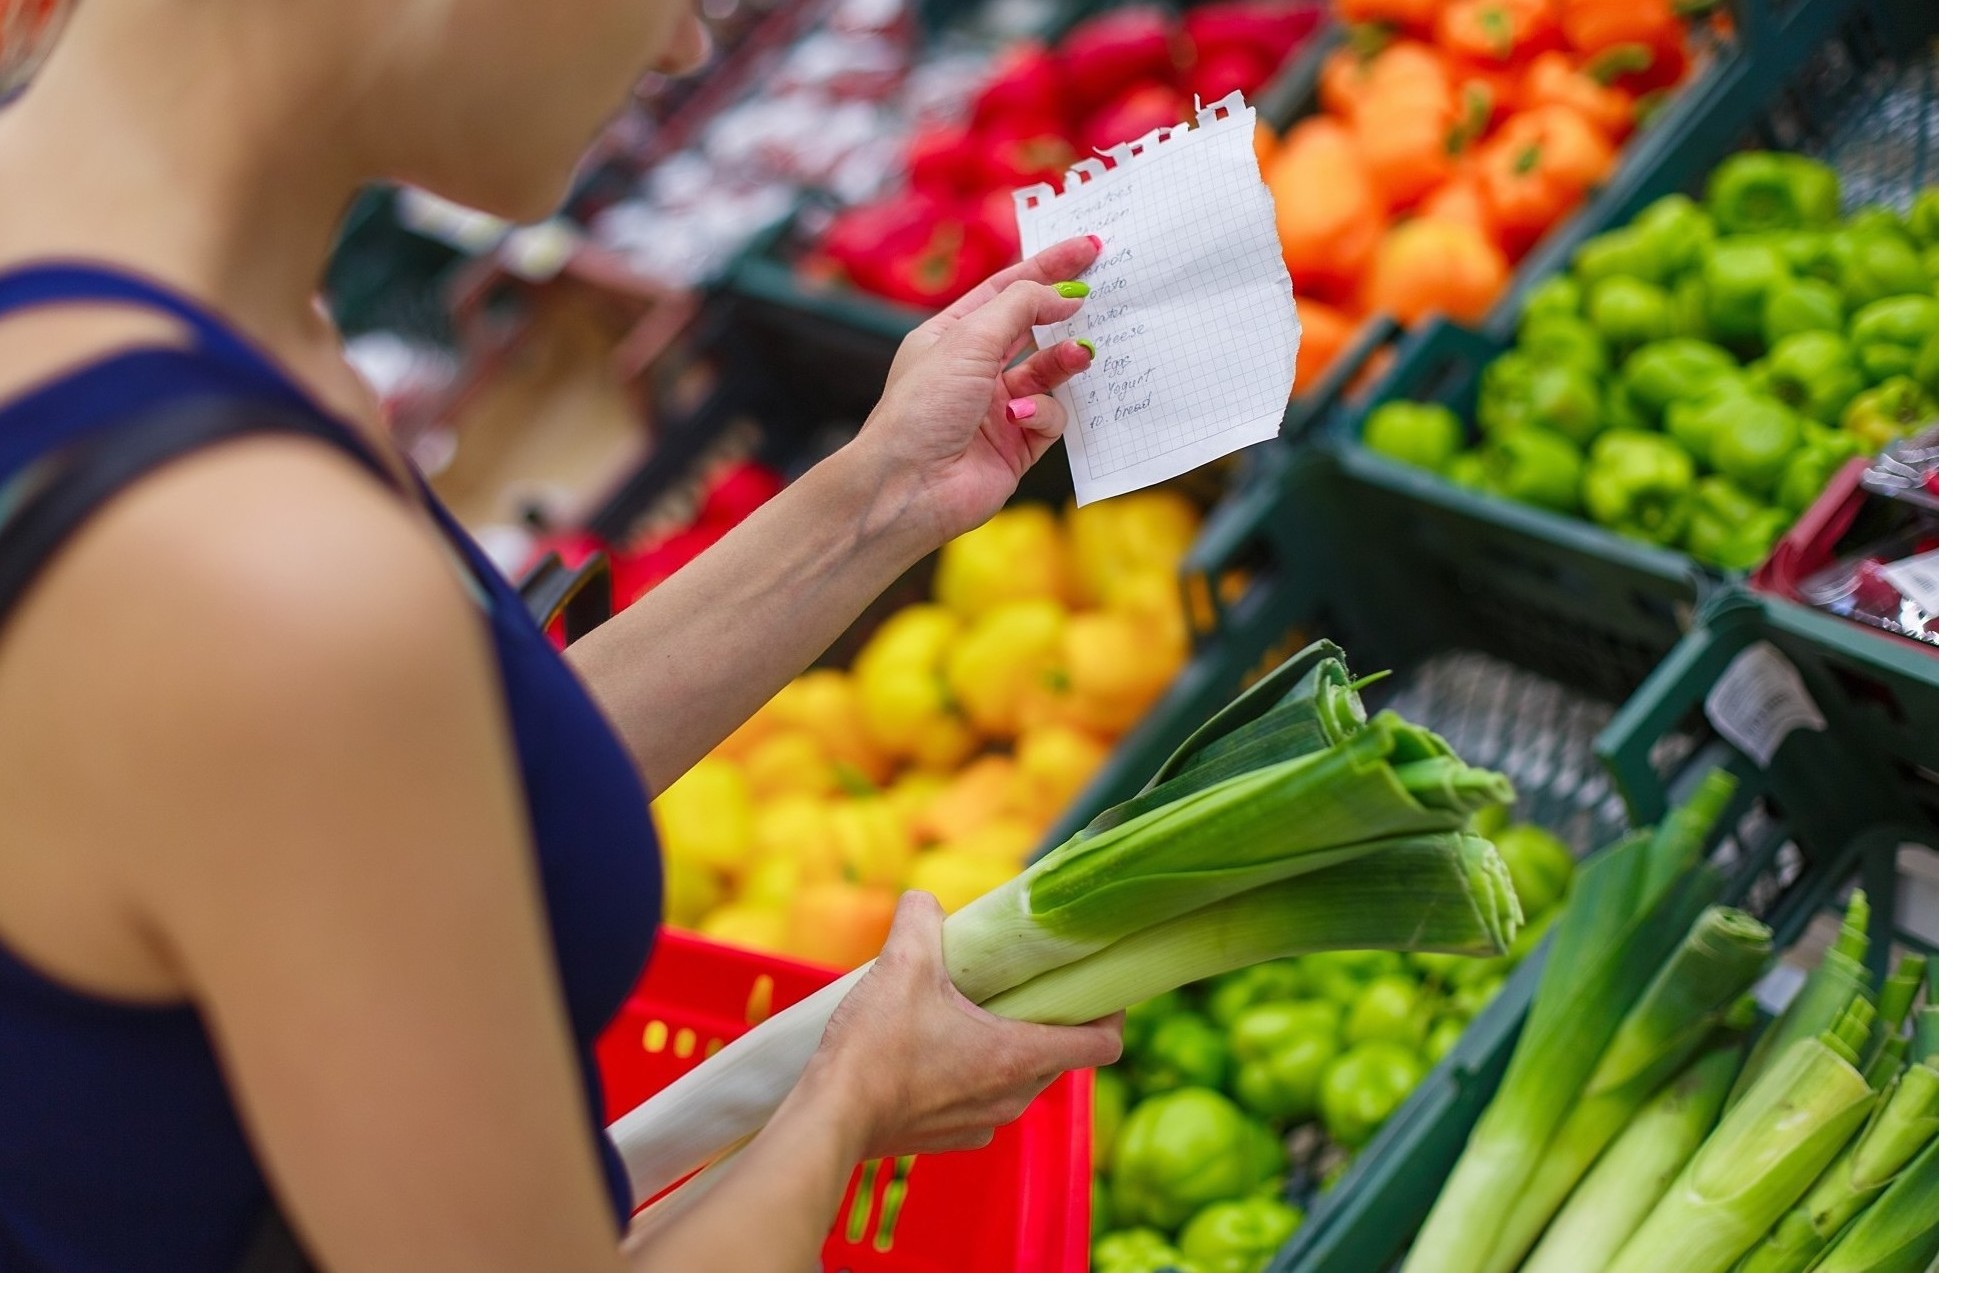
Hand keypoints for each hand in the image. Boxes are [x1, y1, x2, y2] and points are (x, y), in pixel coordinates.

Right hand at [804, 891, 1122, 1158]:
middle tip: (1023, 985)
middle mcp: (1011, 1099)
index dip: (1110, 1013)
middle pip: (1058, 1057)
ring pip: (1018, 1081)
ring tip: (972, 1014)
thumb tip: (923, 899)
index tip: (1099, 988)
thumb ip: (921, 920)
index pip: (1102, 1045)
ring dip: (1007, 1049)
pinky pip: (980, 1103)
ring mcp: (981, 1125)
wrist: (829, 1118)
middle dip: (1048, 1021)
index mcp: (1019, 1057)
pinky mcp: (949, 1139)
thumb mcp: (902, 964)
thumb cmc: (876, 1047)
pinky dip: (972, 1078)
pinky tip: (937, 1052)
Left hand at [853, 236, 1102, 547]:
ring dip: (1065, 361)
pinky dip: (1044, 414)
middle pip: (1032, 327)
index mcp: (952, 335)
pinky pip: (1050, 417)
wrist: (910, 486)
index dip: (1048, 267)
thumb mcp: (969, 339)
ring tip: (1081, 354)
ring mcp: (998, 408)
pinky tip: (1022, 418)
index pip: (1007, 290)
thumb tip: (1065, 297)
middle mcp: (974, 369)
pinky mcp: (1017, 445)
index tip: (1089, 248)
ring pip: (1049, 373)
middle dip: (1065, 313)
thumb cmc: (923, 408)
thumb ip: (1021, 307)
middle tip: (1105, 293)